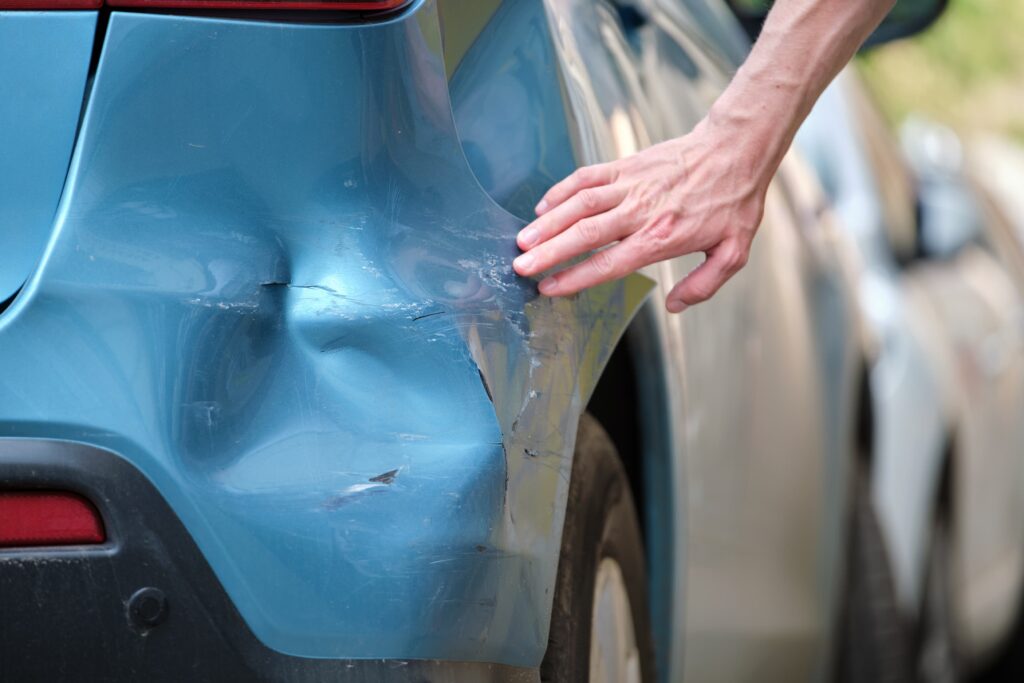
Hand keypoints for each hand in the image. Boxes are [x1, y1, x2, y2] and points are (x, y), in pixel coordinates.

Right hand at [512, 118, 769, 311]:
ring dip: (548, 222)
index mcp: (661, 238)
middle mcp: (640, 212)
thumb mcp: (733, 251)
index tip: (548, 287)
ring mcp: (630, 185)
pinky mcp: (626, 165)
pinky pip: (587, 177)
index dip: (575, 277)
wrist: (735, 148)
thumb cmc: (734, 201)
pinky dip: (561, 190)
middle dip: (549, 252)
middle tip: (520, 266)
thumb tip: (675, 307)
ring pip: (579, 204)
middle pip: (585, 235)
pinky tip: (543, 206)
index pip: (608, 263)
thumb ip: (704, 284)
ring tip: (522, 240)